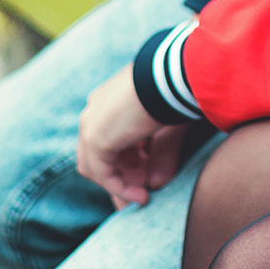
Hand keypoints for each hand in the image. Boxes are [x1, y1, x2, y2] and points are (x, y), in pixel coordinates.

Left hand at [76, 65, 196, 209]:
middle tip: (142, 193)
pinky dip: (119, 187)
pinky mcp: (96, 138)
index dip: (125, 164)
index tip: (145, 180)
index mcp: (109, 101)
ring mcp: (92, 124)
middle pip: (97, 156)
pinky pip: (101, 173)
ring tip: (143, 196)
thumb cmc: (177, 91)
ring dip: (119, 185)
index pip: (107, 140)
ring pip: (95, 167)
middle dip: (120, 177)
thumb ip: (161, 155)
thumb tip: (154, 184)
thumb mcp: (169, 126)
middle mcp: (95, 111)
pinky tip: (141, 195)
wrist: (173, 73)